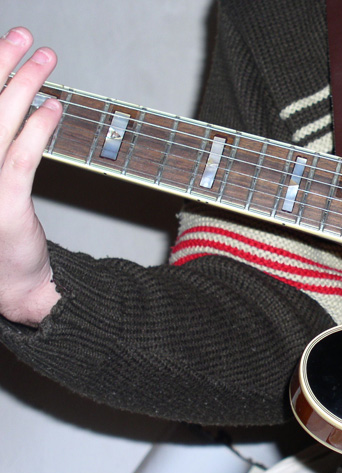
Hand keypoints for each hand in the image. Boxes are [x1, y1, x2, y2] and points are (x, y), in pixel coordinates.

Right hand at [0, 27, 61, 325]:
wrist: (9, 285)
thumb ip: (1, 145)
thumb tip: (16, 103)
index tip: (0, 48)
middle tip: (19, 35)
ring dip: (23, 84)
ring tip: (44, 57)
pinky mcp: (2, 203)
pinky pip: (22, 155)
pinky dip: (38, 127)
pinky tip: (53, 106)